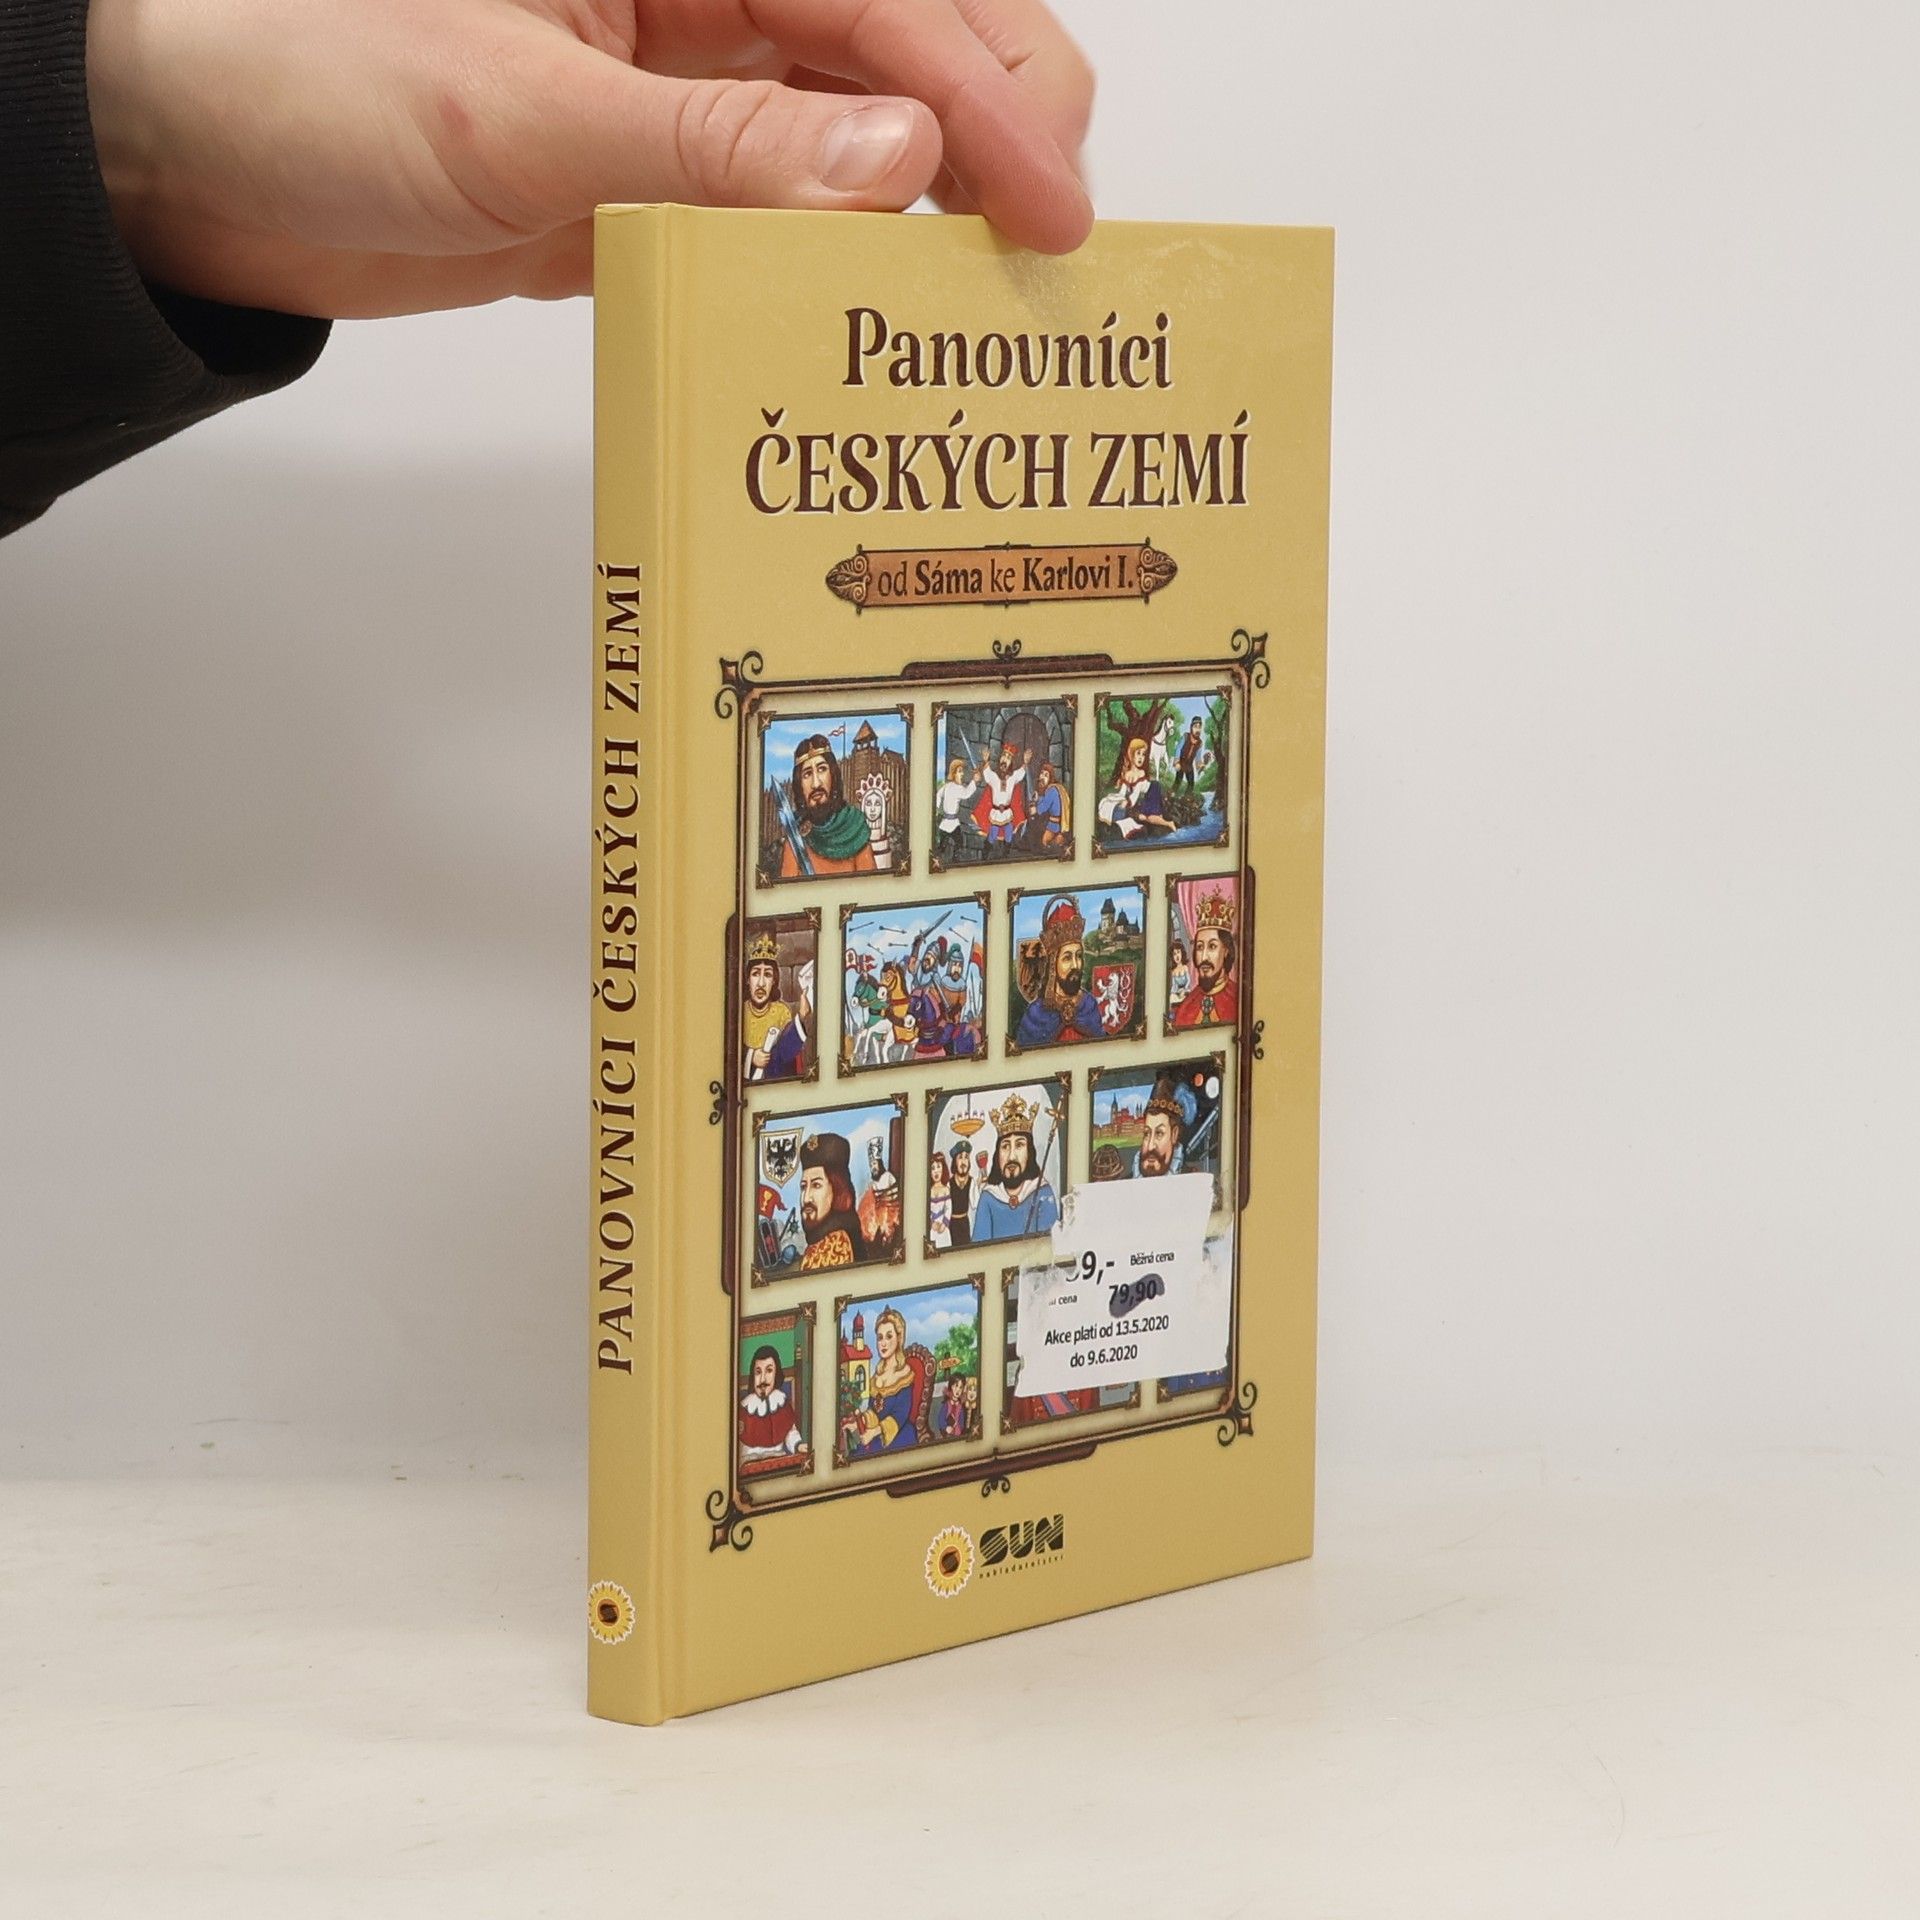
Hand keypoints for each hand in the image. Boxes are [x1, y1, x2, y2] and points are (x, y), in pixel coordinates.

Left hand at [85, 0, 1095, 318]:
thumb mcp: (522, 111)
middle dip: (994, 138)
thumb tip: (890, 160)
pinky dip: (829, 272)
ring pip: (857, 142)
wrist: (198, 165)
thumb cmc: (309, 73)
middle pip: (907, 51)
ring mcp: (684, 98)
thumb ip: (712, 148)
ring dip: (923, 219)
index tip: (1050, 204)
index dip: (990, 97)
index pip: (887, 1)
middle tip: (1045, 252)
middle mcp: (701, 5)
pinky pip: (779, 222)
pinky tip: (869, 323)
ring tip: (980, 307)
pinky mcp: (657, 187)